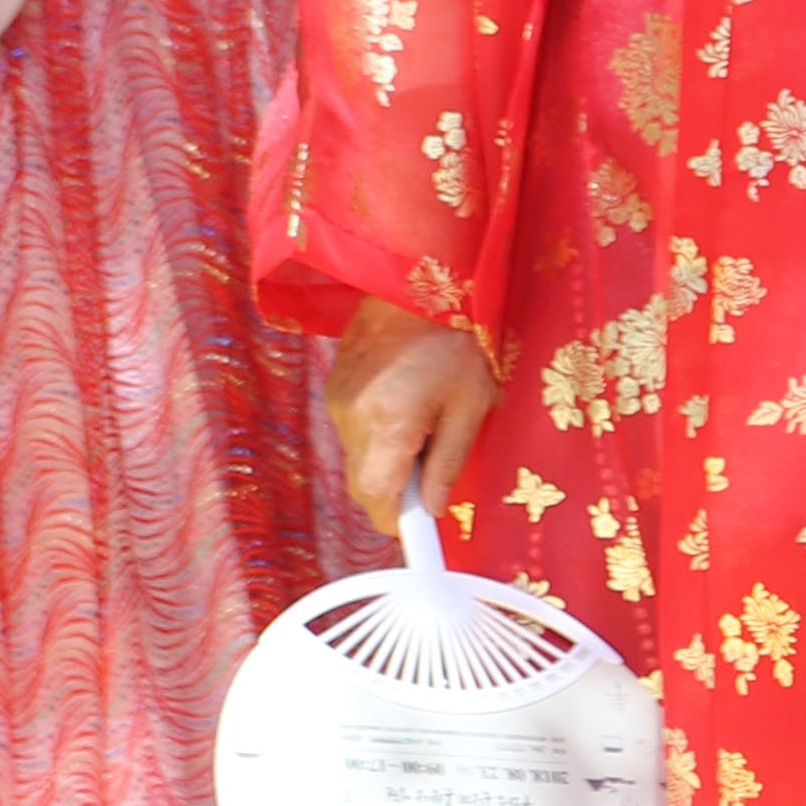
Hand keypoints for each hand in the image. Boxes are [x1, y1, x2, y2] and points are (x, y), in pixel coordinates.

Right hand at [330, 302, 500, 540]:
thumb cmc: (457, 336)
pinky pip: (353, 429)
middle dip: (396, 488)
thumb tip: (435, 508)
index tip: (419, 530)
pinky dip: (377, 429)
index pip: (377, 501)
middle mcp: (352, 416)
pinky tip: (404, 398)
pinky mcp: (334, 385)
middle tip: (432, 462)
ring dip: (386, 456)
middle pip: (364, 485)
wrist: (418, 274)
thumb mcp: (471, 402)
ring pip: (358, 458)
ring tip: (421, 418)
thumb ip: (451, 461)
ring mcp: (337, 399)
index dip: (399, 522)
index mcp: (389, 423)